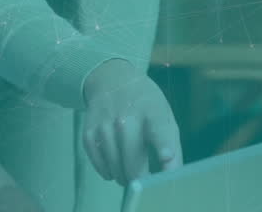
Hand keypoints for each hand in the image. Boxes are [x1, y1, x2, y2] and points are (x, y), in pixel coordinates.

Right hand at [80, 59, 181, 186]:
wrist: (111, 80)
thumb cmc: (144, 104)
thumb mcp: (164, 115)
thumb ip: (171, 146)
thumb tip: (172, 176)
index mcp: (151, 112)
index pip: (158, 130)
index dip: (164, 146)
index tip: (166, 158)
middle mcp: (125, 119)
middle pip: (132, 162)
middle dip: (140, 180)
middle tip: (144, 181)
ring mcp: (104, 126)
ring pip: (115, 168)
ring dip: (123, 177)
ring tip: (129, 172)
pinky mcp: (89, 133)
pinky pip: (99, 164)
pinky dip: (108, 171)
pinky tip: (114, 166)